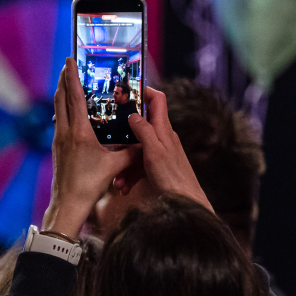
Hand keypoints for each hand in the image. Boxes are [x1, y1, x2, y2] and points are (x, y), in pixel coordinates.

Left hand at [42, 58, 133, 237]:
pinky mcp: (57, 148)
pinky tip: (69, 113)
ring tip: (68, 83)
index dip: (73, 76)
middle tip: (69, 66)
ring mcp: (59, 140)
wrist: (67, 205)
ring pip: (58, 110)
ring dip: (62, 94)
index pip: (75, 97)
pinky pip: (59, 122)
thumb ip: (132, 152)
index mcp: (79, 132)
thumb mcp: (115, 167)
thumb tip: (147, 142)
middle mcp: (65, 132)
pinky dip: (63, 110)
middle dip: (65, 80)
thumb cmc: (88, 185)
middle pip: (61, 98)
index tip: (71, 60)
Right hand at [119, 87, 211, 211]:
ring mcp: (159, 153)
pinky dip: (130, 175)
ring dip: (123, 164)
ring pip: (135, 151)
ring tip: (117, 181)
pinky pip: (138, 166)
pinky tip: (124, 188)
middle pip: (139, 128)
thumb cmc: (173, 177)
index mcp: (163, 129)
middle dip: (122, 139)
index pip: (157, 100)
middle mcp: (162, 138)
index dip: (144, 92)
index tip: (126, 92)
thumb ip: (144, 131)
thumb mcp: (154, 151)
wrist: (186, 203)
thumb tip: (133, 114)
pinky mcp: (156, 167)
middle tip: (108, 143)